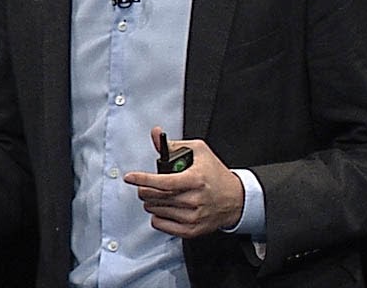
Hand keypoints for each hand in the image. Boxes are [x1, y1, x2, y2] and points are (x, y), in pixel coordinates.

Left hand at [123, 127, 244, 238]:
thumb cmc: (216, 175)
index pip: (162, 182)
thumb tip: (156, 135)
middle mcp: (194, 200)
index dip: (143, 179)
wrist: (236, 199)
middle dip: (144, 189)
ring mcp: (192, 217)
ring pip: (156, 211)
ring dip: (151, 202)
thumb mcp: (199, 152)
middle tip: (145, 185)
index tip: (130, 177)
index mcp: (195, 179)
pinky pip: (161, 225)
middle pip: (156, 197)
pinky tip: (164, 208)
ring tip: (160, 195)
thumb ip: (174, 145)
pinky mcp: (191, 230)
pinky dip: (157, 216)